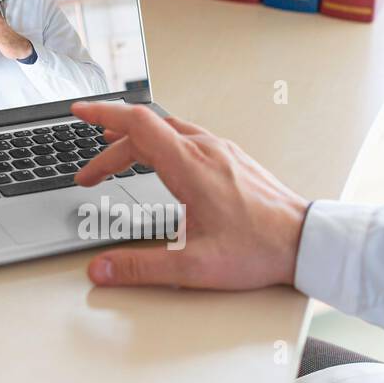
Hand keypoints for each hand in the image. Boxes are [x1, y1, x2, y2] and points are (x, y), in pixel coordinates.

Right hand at [70, 102, 311, 289]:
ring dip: (137, 143)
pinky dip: (162, 144)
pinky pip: (188, 137)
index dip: (102, 114)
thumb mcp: (194, 266)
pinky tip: (162, 164)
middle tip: (89, 176)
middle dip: (110, 150)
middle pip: (146, 131)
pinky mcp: (233, 158)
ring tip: (117, 160)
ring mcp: (222, 150)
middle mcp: (205, 149)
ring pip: (168, 131)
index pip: (136, 124)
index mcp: (190, 166)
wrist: (305, 241)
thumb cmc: (259, 249)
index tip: (78, 112)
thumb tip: (101, 269)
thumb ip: (141, 267)